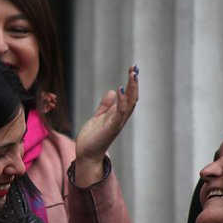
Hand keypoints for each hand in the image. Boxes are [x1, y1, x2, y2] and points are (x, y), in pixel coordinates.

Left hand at [73, 64, 139, 186]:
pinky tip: (120, 89)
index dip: (132, 84)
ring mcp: (116, 123)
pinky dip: (122, 101)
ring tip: (133, 74)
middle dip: (134, 83)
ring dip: (132, 89)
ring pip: (129, 104)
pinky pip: (119, 113)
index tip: (133, 70)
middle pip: (132, 98)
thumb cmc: (92, 138)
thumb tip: (112, 92)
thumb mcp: (99, 117)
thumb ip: (106, 106)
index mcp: (118, 115)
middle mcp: (120, 118)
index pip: (129, 96)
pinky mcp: (110, 128)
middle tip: (135, 68)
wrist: (86, 154)